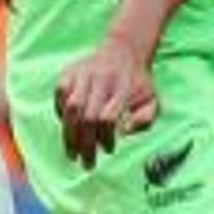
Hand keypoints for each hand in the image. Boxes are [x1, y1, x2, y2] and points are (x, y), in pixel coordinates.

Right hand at [55, 37, 159, 168]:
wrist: (124, 51)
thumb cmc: (139, 83)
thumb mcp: (152, 101)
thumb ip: (144, 120)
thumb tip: (124, 132)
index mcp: (122, 88)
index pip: (107, 118)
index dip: (105, 138)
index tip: (109, 149)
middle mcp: (102, 80)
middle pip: (87, 117)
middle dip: (85, 144)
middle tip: (86, 163)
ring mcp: (84, 74)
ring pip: (71, 107)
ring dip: (70, 133)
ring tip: (72, 152)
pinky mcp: (70, 71)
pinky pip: (60, 93)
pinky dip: (60, 111)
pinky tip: (67, 126)